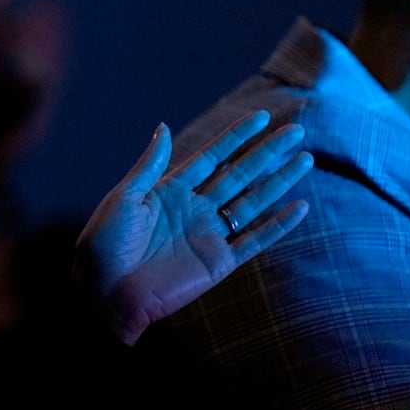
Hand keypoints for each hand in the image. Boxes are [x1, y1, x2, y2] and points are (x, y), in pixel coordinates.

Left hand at [76, 110, 312, 344]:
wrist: (104, 292)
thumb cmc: (105, 244)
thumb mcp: (124, 197)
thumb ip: (150, 164)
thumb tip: (164, 126)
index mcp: (172, 190)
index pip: (213, 156)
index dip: (238, 137)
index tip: (263, 116)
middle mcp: (195, 209)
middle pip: (240, 174)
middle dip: (268, 152)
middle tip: (297, 130)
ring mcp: (209, 235)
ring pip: (253, 202)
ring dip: (279, 182)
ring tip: (304, 159)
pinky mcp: (219, 262)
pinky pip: (255, 241)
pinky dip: (278, 226)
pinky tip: (300, 208)